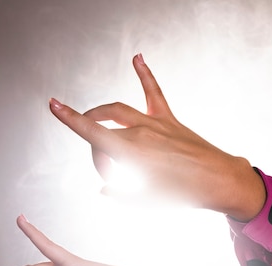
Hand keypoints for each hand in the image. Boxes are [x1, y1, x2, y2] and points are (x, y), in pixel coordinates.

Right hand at [49, 53, 264, 220]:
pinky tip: (137, 57)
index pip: (92, 132)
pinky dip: (144, 75)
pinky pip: (153, 93)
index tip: (53, 104)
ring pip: (117, 110)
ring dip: (101, 115)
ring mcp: (155, 122)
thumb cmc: (183, 194)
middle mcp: (140, 131)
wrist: (218, 181)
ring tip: (94, 121)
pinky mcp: (169, 119)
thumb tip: (104, 190)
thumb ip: (120, 195)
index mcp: (131, 153)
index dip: (69, 118)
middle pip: (103, 129)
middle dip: (96, 149)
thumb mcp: (146, 201)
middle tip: (107, 173)